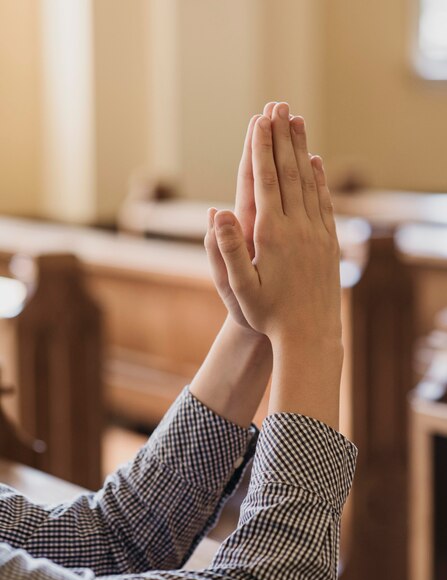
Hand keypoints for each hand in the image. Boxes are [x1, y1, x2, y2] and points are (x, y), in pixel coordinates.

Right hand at [212, 103, 340, 346]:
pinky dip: (320, 178)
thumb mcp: (239, 288)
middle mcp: (298, 227)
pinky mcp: (329, 242)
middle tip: (278, 106)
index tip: (260, 120)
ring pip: (309, 182)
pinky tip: (317, 163)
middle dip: (282, 137)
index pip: (265, 180)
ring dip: (301, 150)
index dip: (261, 148)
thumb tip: (216, 213)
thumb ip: (227, 250)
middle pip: (289, 172)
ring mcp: (317, 233)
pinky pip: (324, 202)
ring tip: (297, 122)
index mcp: (273, 234)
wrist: (309, 336)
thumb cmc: (268, 315)